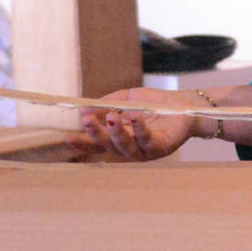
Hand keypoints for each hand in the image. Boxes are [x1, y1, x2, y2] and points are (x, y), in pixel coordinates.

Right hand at [75, 87, 198, 161]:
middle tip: (86, 121)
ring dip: (116, 133)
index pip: (97, 143)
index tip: (66, 137)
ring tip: (112, 117)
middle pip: (108, 147)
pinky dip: (140, 129)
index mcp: (120, 138)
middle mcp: (130, 149)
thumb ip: (107, 104)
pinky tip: (135, 117)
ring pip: (125, 147)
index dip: (83, 142)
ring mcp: (145, 151)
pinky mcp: (161, 147)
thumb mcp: (127, 99)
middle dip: (96, 135)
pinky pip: (147, 141)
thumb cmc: (155, 103)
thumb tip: (83, 108)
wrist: (185, 105)